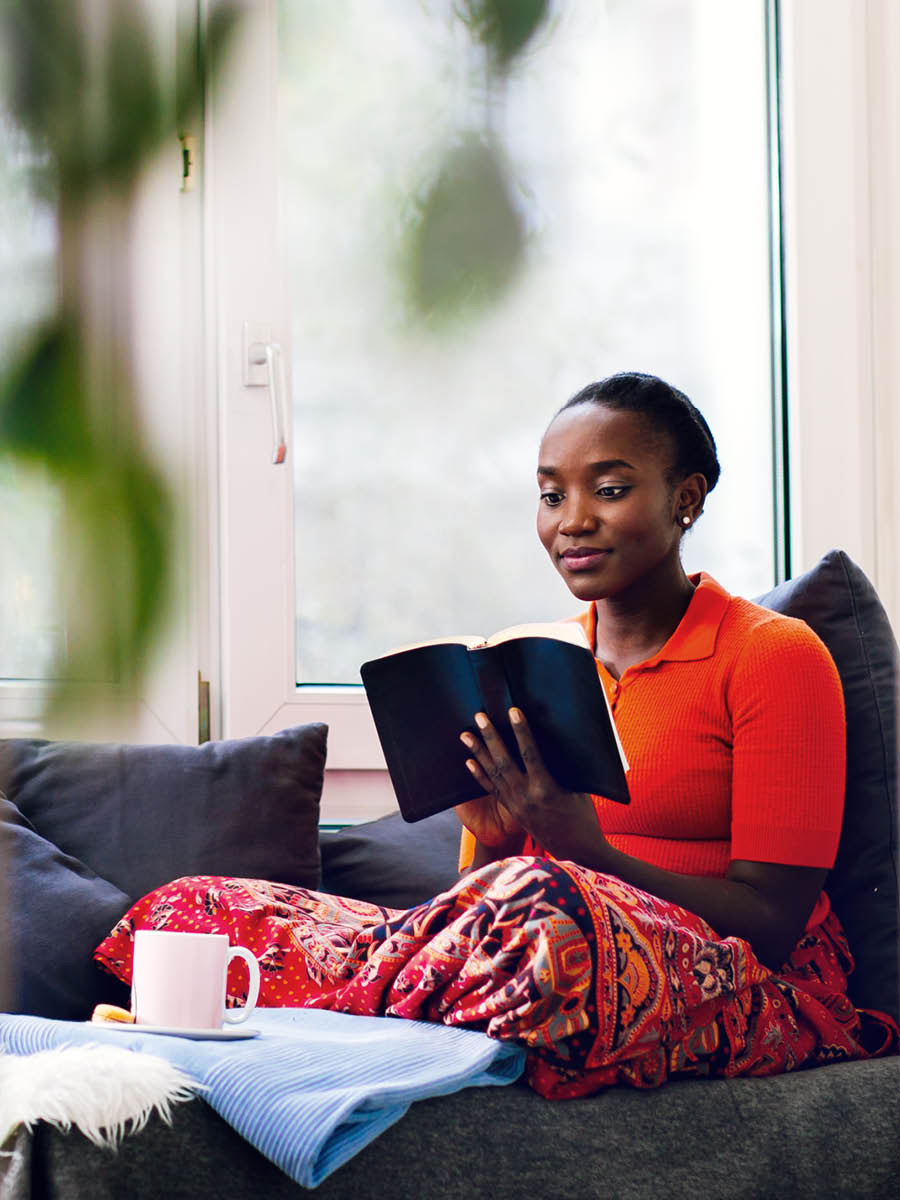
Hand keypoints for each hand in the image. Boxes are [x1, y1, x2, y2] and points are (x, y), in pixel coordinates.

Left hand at [459, 709, 604, 860]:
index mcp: (546, 788)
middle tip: (479, 716)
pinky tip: (469, 761)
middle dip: (490, 737)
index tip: (513, 711)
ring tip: (466, 735)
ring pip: (493, 774)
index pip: (530, 753)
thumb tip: (555, 742)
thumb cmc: (584, 818)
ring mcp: (516, 805)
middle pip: (504, 761)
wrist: (577, 852)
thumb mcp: (579, 789)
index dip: (521, 730)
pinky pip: (492, 789)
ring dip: (479, 752)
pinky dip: (479, 774)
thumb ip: (563, 768)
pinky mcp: (512, 811)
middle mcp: (526, 796)